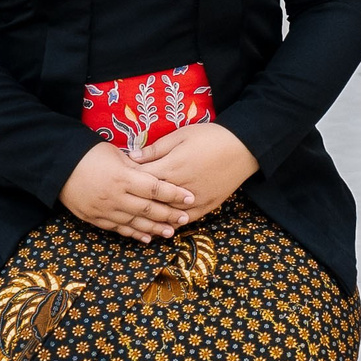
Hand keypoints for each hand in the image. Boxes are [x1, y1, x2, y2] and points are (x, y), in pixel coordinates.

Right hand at [60, 142, 197, 240]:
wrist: (58, 166)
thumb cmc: (89, 154)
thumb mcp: (116, 154)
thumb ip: (137, 166)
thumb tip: (157, 172)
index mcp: (123, 177)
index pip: (155, 188)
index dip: (174, 194)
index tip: (190, 198)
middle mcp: (115, 197)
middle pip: (148, 209)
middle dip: (169, 215)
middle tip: (185, 219)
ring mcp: (105, 210)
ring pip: (135, 223)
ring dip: (155, 229)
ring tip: (170, 232)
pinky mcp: (95, 219)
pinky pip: (119, 229)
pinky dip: (134, 234)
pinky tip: (146, 237)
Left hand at [133, 121, 258, 214]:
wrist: (243, 148)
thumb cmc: (211, 137)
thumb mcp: (181, 135)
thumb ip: (156, 148)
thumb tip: (132, 157)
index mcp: (172, 167)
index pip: (140, 178)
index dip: (127, 179)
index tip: (117, 178)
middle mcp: (180, 188)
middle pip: (150, 199)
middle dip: (134, 199)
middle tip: (121, 199)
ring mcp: (194, 200)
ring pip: (165, 214)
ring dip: (149, 216)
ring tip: (135, 217)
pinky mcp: (205, 207)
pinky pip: (183, 221)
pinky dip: (170, 223)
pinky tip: (160, 225)